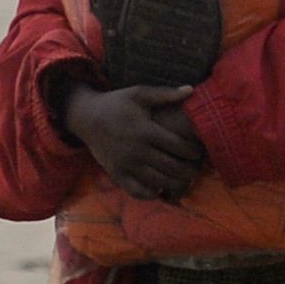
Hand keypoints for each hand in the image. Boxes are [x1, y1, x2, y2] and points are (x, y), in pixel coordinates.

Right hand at [62, 81, 205, 199]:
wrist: (87, 117)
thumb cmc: (117, 104)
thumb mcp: (140, 94)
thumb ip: (166, 94)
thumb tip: (192, 90)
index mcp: (145, 130)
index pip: (177, 145)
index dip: (192, 151)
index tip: (197, 153)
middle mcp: (137, 150)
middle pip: (170, 166)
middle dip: (188, 171)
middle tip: (195, 170)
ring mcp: (126, 164)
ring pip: (157, 181)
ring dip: (174, 184)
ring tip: (183, 181)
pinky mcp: (116, 174)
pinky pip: (137, 191)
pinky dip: (151, 194)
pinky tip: (160, 189)